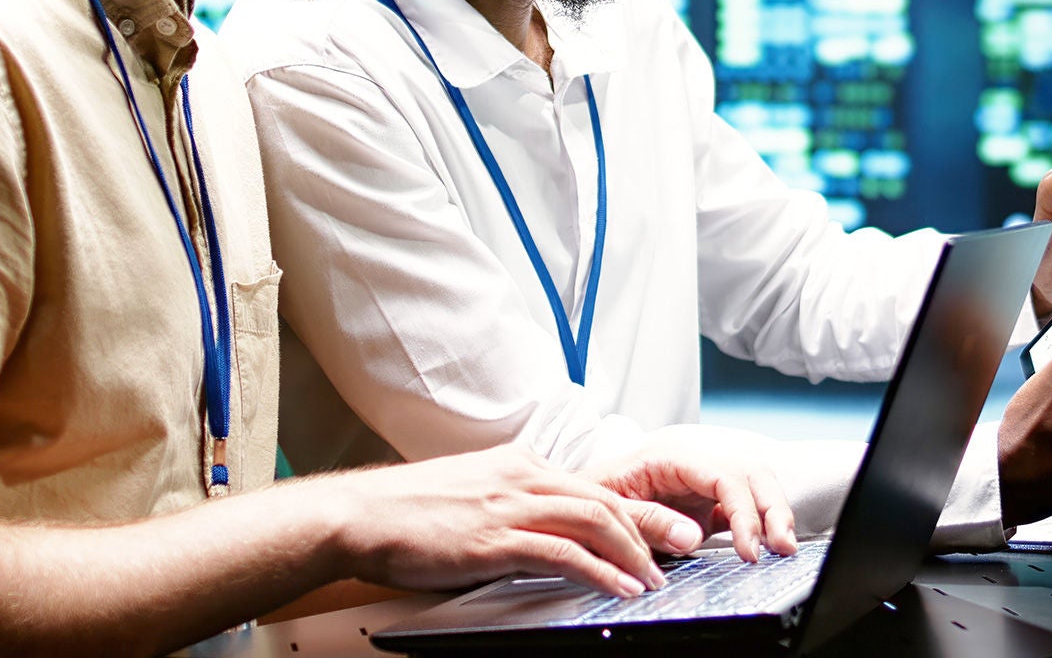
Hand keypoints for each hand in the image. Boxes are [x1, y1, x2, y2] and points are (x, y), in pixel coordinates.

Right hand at [332, 443, 673, 597]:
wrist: (365, 513)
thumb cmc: (413, 511)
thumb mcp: (476, 496)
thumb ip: (514, 508)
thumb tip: (545, 535)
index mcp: (520, 464)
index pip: (592, 484)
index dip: (634, 507)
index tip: (664, 526)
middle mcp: (522, 476)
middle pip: (604, 497)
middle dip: (651, 523)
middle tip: (686, 542)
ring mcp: (509, 505)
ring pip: (591, 519)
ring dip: (633, 549)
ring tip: (659, 574)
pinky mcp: (494, 538)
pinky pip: (560, 551)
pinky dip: (598, 569)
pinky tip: (618, 586)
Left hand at [585, 426, 797, 562]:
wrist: (578, 495)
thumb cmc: (591, 493)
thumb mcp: (608, 505)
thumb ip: (646, 520)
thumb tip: (691, 536)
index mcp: (670, 454)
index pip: (722, 474)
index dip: (743, 510)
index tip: (749, 549)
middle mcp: (694, 459)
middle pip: (747, 471)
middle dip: (771, 507)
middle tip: (783, 548)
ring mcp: (703, 478)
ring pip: (752, 483)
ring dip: (772, 513)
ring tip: (784, 548)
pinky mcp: (706, 499)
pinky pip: (741, 504)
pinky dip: (758, 522)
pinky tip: (767, 545)